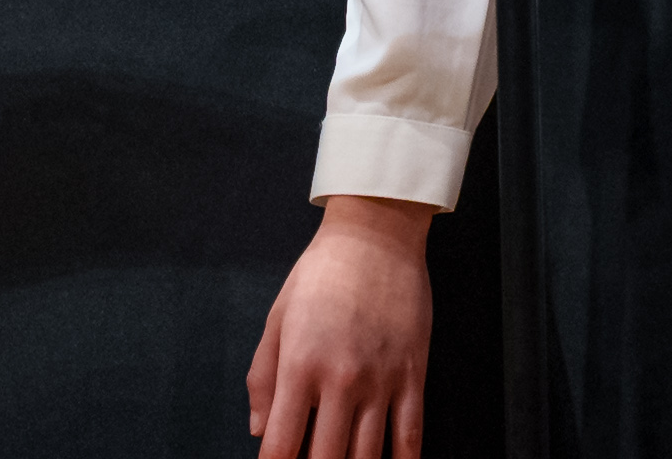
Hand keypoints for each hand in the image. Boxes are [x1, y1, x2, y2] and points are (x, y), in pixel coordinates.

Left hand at [247, 195, 433, 458]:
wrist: (376, 235)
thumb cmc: (321, 273)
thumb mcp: (277, 319)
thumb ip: (262, 378)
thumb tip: (258, 430)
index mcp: (300, 366)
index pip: (281, 445)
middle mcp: (340, 380)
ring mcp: (381, 380)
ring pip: (367, 456)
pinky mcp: (413, 375)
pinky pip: (410, 434)